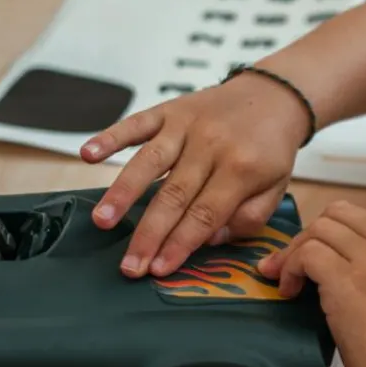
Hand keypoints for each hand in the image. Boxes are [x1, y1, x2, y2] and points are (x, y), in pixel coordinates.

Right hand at [80, 72, 312, 277]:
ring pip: (149, 161)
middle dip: (149, 234)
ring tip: (102, 220)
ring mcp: (187, 126)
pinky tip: (88, 154)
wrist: (273, 96)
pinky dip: (110, 137)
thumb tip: (209, 238)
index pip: (205, 215)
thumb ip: (248, 218)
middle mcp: (211, 146)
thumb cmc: (270, 149)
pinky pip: (136, 123)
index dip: (180, 245)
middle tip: (128, 265)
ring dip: (123, 192)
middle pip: (173, 196)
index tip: (158, 270)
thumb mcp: (277, 188)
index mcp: (241, 169)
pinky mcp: (169, 110)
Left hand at [257, 200, 365, 366]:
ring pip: (317, 230)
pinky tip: (291, 294)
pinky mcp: (349, 281)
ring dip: (294, 254)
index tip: (310, 260)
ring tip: (289, 285)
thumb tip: (324, 258)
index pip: (353, 216)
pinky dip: (291, 269)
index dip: (324, 234)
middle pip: (332, 215)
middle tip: (291, 270)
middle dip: (306, 239)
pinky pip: (308, 255)